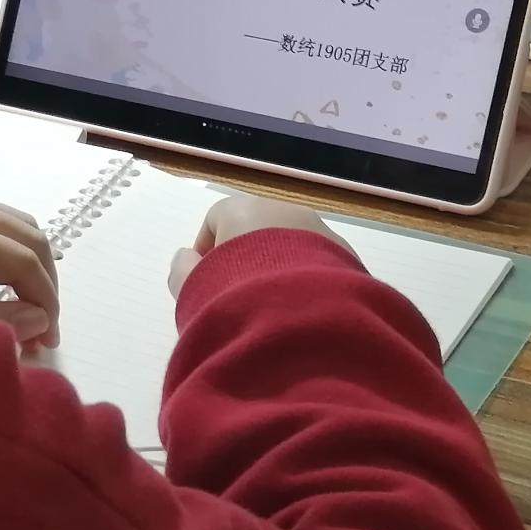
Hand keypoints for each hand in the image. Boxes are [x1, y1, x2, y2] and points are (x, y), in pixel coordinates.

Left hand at [0, 194, 59, 347]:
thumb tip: (37, 322)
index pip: (19, 258)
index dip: (43, 298)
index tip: (46, 339)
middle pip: (27, 234)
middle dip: (44, 282)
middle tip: (43, 329)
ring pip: (16, 222)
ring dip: (33, 263)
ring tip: (30, 309)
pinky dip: (14, 249)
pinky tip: (8, 285)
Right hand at [168, 193, 355, 297]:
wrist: (303, 320)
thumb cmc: (235, 297)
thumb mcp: (192, 289)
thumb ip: (182, 270)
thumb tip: (187, 259)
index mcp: (244, 209)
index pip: (216, 219)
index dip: (206, 251)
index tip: (205, 282)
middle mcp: (285, 211)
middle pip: (257, 230)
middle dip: (246, 260)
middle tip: (237, 298)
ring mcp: (321, 231)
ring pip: (292, 247)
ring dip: (279, 270)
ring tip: (273, 309)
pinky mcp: (348, 258)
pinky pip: (319, 266)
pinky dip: (308, 282)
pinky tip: (302, 313)